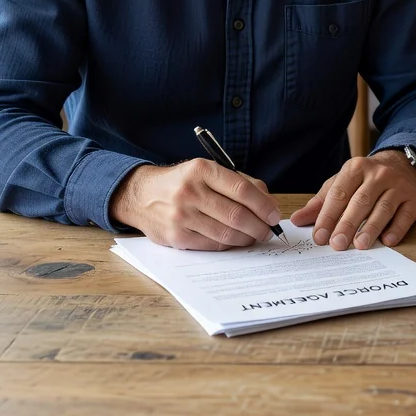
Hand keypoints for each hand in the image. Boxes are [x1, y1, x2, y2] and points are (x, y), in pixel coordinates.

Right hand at [109, 159, 281, 249]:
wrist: (141, 195)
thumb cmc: (184, 182)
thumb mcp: (208, 171)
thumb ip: (239, 182)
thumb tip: (268, 202)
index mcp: (202, 170)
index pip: (241, 189)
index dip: (263, 205)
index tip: (274, 214)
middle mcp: (190, 192)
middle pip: (236, 214)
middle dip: (259, 225)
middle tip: (268, 230)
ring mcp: (181, 216)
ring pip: (225, 233)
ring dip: (247, 238)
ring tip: (256, 236)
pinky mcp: (176, 237)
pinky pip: (211, 245)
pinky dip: (229, 245)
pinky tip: (236, 241)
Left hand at [291, 151, 415, 250]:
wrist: (404, 164)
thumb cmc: (366, 179)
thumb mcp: (342, 183)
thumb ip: (321, 202)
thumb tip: (297, 220)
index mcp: (355, 168)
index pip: (339, 193)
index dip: (328, 216)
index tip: (319, 237)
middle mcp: (378, 175)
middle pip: (361, 201)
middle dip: (348, 223)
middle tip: (337, 244)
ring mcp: (398, 186)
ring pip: (383, 208)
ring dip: (371, 227)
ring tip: (360, 245)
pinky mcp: (414, 199)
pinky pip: (405, 215)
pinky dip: (396, 229)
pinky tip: (387, 241)